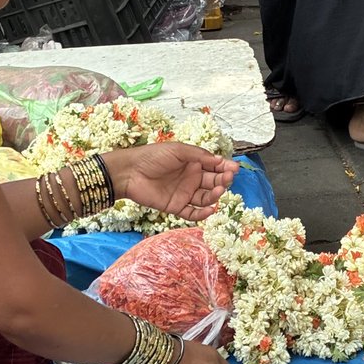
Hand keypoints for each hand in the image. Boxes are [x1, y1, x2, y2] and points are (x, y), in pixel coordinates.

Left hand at [104, 142, 238, 219]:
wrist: (130, 172)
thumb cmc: (152, 156)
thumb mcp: (178, 150)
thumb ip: (199, 155)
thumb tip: (220, 160)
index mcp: (192, 163)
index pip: (214, 167)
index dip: (225, 168)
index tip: (234, 169)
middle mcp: (191, 178)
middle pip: (213, 182)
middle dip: (222, 180)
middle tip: (228, 178)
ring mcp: (184, 193)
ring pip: (206, 198)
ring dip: (215, 195)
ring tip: (218, 190)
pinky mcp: (176, 207)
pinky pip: (193, 213)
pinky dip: (203, 213)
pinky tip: (210, 209)